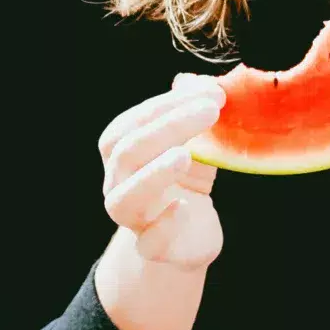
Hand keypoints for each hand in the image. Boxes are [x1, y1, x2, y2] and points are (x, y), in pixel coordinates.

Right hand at [97, 72, 226, 270]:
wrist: (191, 233)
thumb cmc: (189, 177)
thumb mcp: (195, 140)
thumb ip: (192, 110)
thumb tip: (190, 79)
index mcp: (122, 155)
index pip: (128, 125)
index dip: (164, 105)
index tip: (209, 92)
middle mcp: (119, 185)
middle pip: (127, 153)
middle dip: (168, 127)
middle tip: (210, 111)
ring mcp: (133, 220)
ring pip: (124, 200)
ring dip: (153, 174)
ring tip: (185, 156)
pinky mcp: (154, 249)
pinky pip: (149, 243)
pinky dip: (165, 225)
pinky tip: (184, 208)